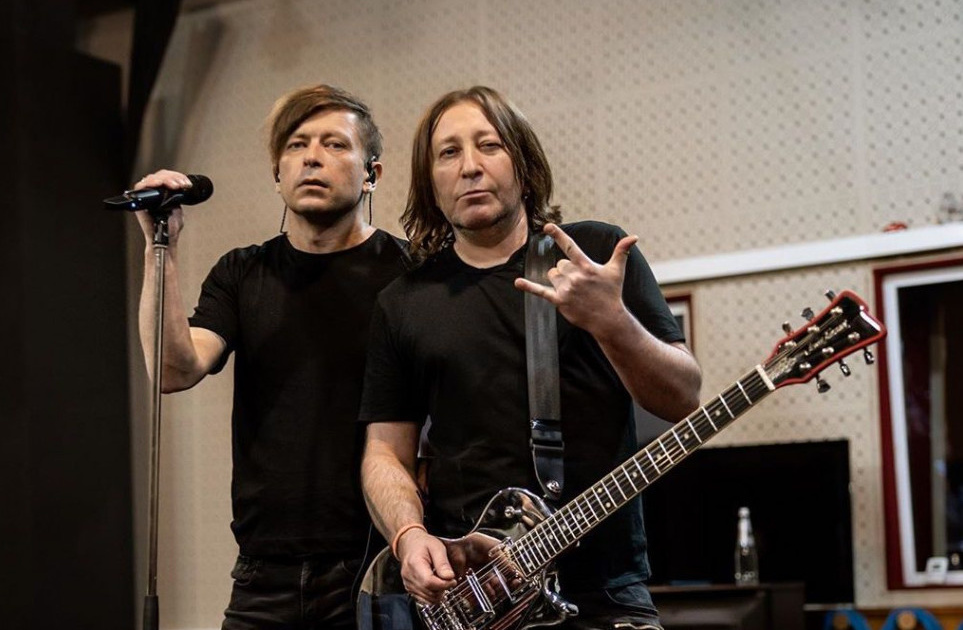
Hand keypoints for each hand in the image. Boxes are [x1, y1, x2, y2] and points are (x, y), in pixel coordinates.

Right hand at [132, 169, 192, 245]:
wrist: (164, 239)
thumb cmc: (169, 228)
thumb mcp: (177, 209)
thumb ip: (176, 198)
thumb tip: (177, 189)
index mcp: (164, 193)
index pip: (168, 177)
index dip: (177, 177)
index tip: (187, 184)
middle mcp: (154, 192)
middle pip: (161, 175)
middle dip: (174, 177)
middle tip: (182, 184)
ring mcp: (145, 195)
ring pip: (153, 178)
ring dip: (166, 179)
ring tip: (176, 185)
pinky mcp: (138, 200)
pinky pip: (141, 186)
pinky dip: (151, 182)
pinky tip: (160, 183)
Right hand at [396, 528, 456, 604]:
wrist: (410, 544)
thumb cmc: (423, 544)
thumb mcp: (437, 547)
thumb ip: (443, 563)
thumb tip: (450, 577)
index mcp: (415, 564)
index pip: (429, 582)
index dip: (444, 584)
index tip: (453, 580)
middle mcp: (409, 576)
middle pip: (429, 593)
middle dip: (443, 588)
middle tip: (449, 579)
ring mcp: (408, 584)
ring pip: (427, 599)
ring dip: (438, 593)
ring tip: (442, 581)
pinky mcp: (410, 589)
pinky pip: (423, 599)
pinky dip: (432, 595)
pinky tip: (435, 585)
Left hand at [514, 223, 636, 337]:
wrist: (608, 319)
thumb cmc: (612, 293)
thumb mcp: (617, 271)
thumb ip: (622, 252)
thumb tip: (635, 237)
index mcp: (586, 266)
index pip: (570, 246)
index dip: (558, 235)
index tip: (547, 226)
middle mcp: (575, 276)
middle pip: (559, 265)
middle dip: (567, 272)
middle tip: (580, 283)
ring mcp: (566, 289)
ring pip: (552, 275)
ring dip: (559, 280)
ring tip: (573, 290)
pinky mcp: (560, 301)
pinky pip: (540, 292)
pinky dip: (528, 287)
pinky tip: (518, 283)